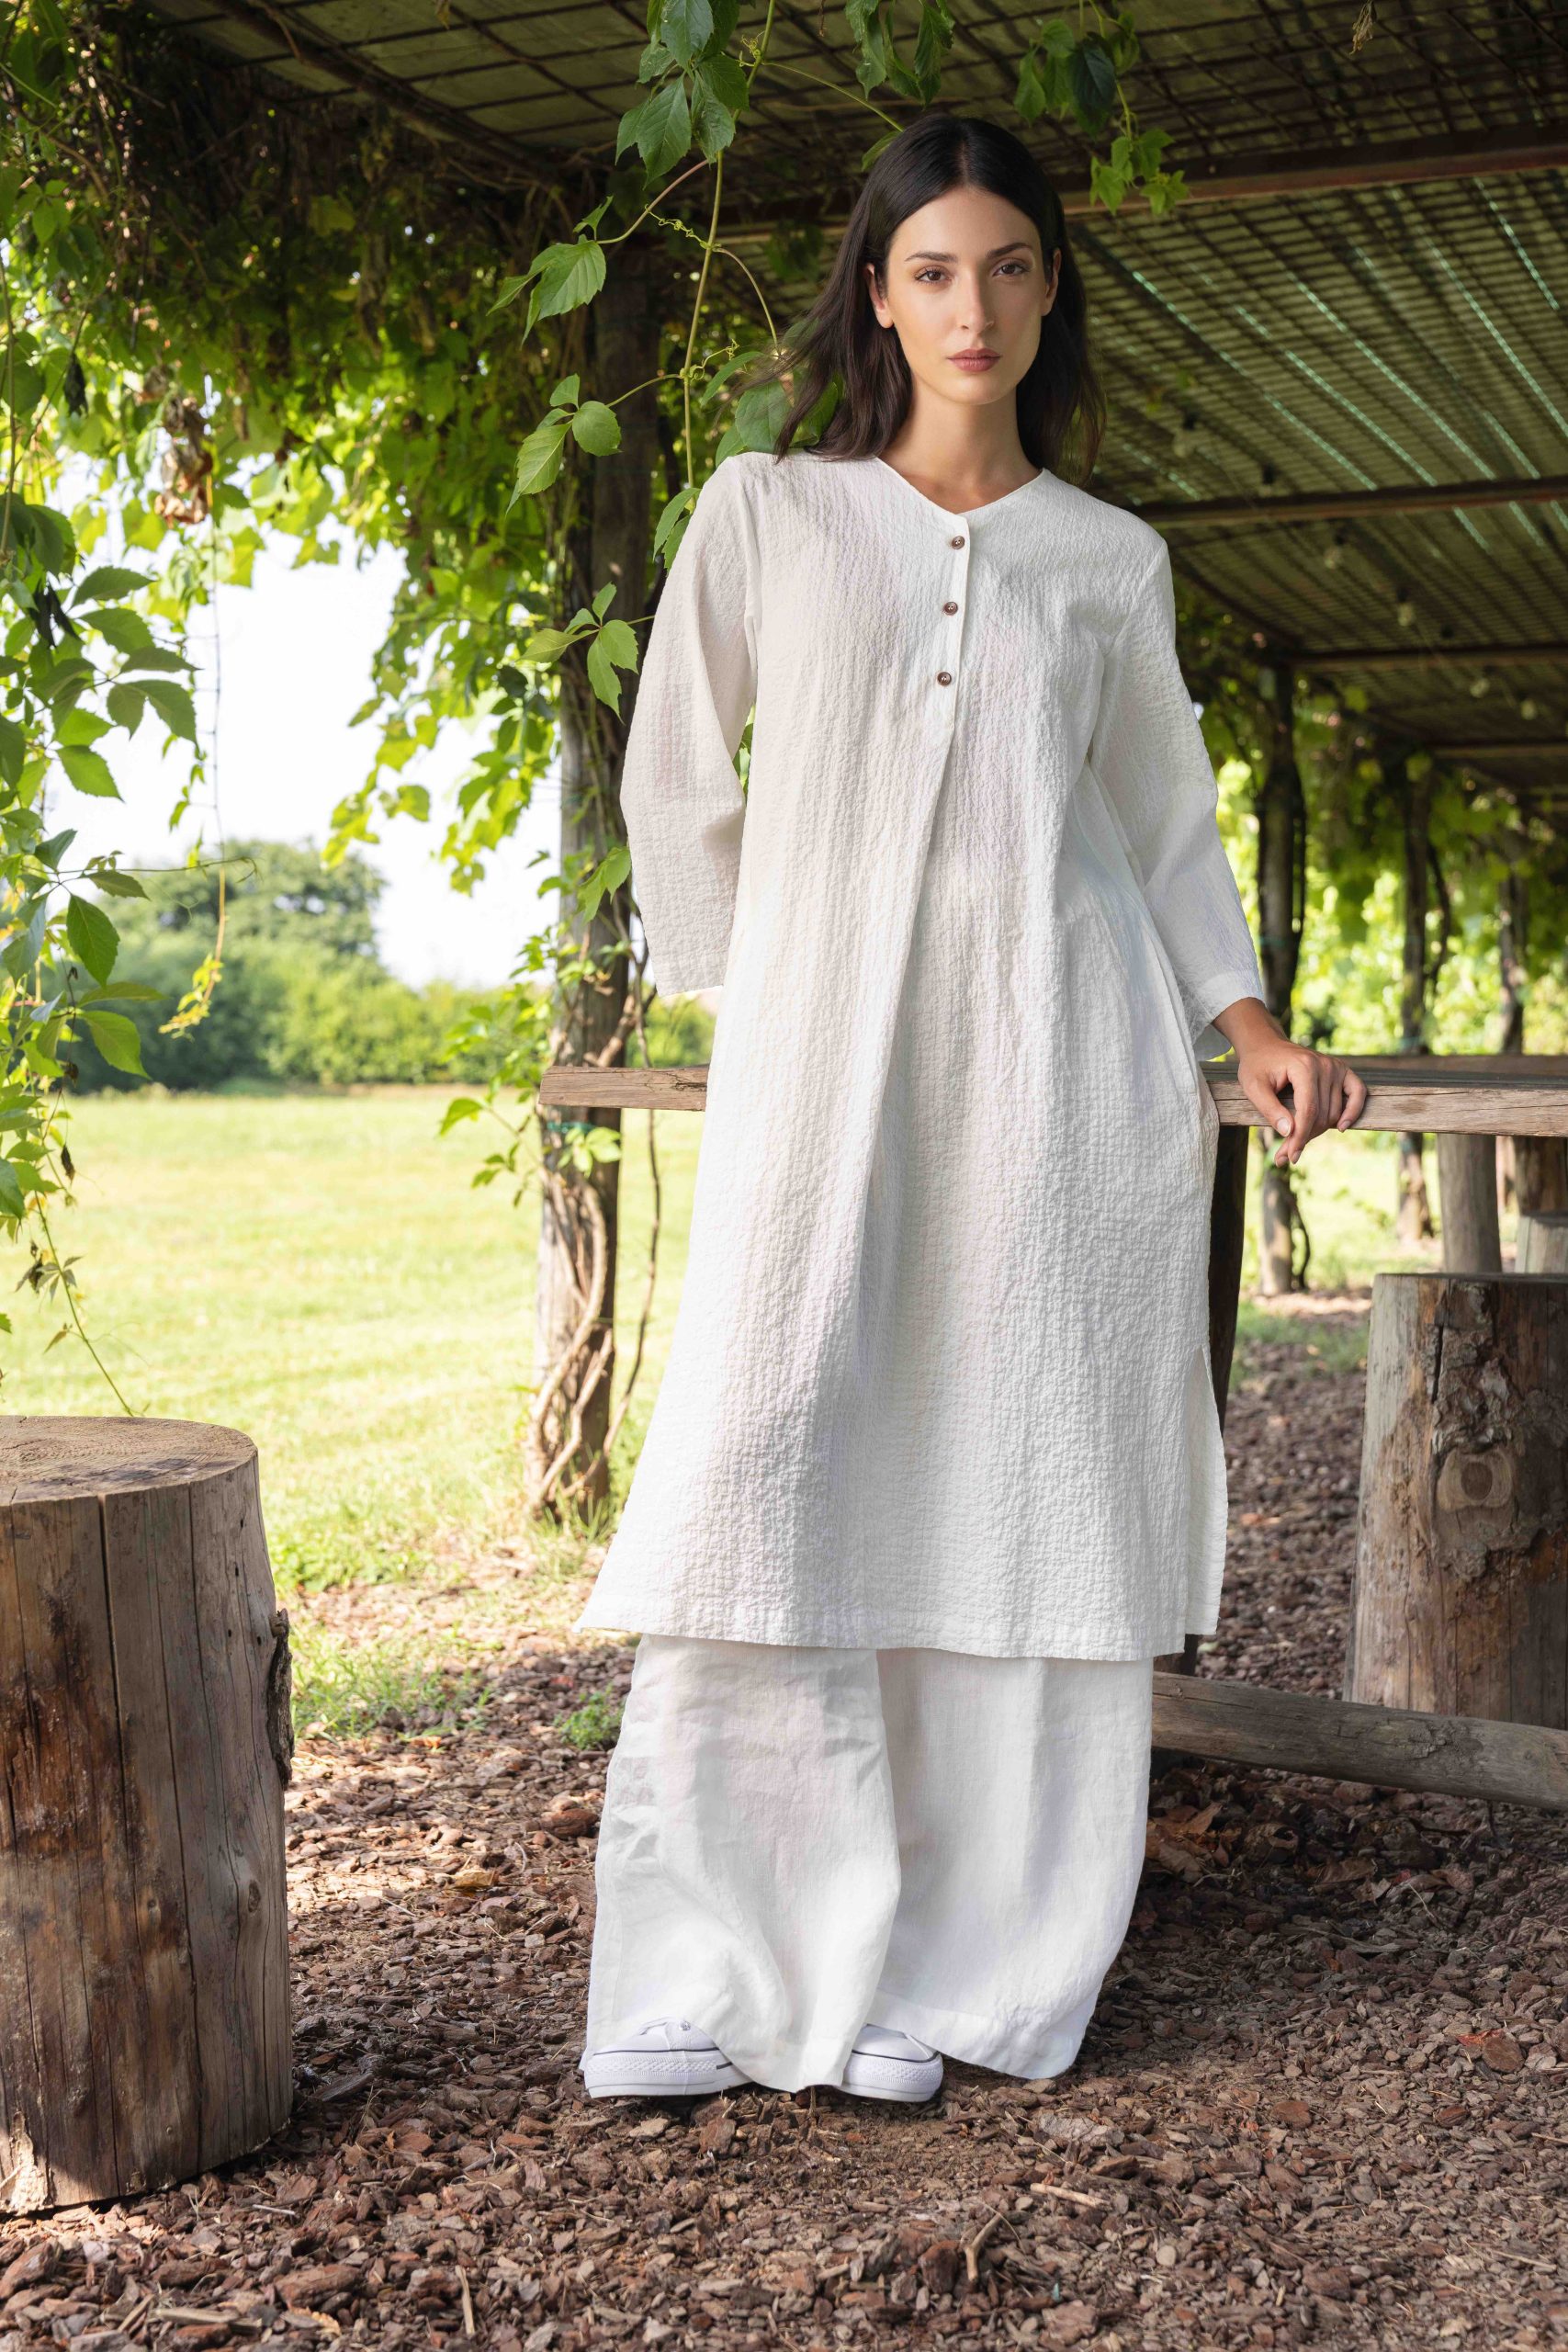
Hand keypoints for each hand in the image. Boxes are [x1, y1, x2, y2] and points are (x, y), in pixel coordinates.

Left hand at [1236, 1037, 1368, 1167]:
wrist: (1266, 1045)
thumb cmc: (1257, 1066)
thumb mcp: (1253, 1087)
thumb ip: (1270, 1110)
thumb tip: (1289, 1132)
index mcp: (1303, 1067)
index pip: (1308, 1110)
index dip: (1300, 1136)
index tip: (1289, 1156)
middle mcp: (1325, 1066)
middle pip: (1322, 1115)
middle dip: (1304, 1137)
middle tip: (1285, 1154)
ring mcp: (1336, 1067)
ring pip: (1334, 1112)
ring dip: (1318, 1131)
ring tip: (1296, 1143)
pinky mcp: (1342, 1071)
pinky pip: (1358, 1093)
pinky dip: (1352, 1111)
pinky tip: (1341, 1127)